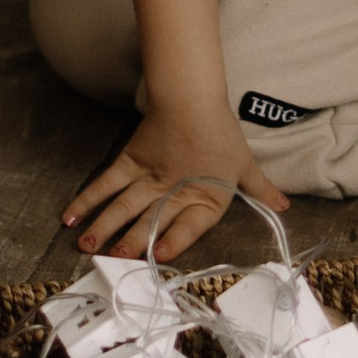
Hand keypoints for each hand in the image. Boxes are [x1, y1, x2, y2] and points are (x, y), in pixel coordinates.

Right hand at [62, 110, 288, 264]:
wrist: (192, 97)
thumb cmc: (220, 132)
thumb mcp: (245, 164)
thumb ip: (262, 190)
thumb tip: (286, 206)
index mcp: (203, 198)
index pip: (188, 225)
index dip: (173, 241)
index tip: (159, 256)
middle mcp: (172, 191)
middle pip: (149, 220)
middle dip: (129, 242)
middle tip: (111, 260)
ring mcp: (147, 177)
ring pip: (123, 206)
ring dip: (103, 226)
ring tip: (86, 247)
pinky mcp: (129, 162)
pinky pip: (106, 183)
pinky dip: (88, 199)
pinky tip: (71, 217)